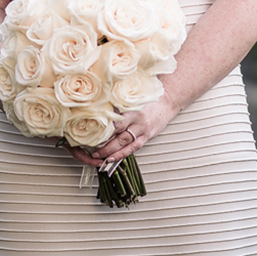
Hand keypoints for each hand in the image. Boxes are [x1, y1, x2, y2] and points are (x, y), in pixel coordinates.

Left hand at [63, 93, 177, 167]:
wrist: (167, 101)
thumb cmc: (148, 97)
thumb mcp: (133, 96)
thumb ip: (118, 102)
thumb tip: (99, 106)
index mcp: (132, 108)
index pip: (114, 119)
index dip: (101, 128)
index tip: (88, 132)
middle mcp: (137, 119)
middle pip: (117, 133)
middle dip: (103, 142)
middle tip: (90, 148)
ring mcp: (142, 129)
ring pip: (124, 143)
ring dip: (110, 151)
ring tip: (98, 156)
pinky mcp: (147, 136)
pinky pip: (133, 147)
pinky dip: (122, 154)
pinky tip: (113, 159)